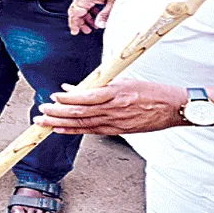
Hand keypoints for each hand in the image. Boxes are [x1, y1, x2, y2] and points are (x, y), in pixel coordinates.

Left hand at [36, 80, 188, 135]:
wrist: (172, 108)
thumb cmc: (149, 91)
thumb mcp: (121, 81)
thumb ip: (96, 84)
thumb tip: (72, 87)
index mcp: (115, 93)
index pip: (85, 97)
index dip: (67, 99)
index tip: (53, 96)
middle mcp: (113, 109)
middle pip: (80, 113)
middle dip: (57, 113)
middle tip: (41, 112)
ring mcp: (115, 122)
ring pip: (83, 124)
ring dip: (60, 123)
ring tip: (43, 122)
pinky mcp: (118, 130)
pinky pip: (92, 131)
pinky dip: (74, 130)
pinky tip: (60, 129)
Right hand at [68, 0, 136, 34]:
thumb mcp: (114, 2)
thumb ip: (105, 15)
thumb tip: (100, 25)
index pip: (75, 12)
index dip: (74, 23)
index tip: (75, 31)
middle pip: (75, 10)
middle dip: (78, 22)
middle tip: (82, 31)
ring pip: (80, 7)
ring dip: (84, 17)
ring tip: (91, 27)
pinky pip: (86, 3)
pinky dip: (89, 11)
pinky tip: (96, 16)